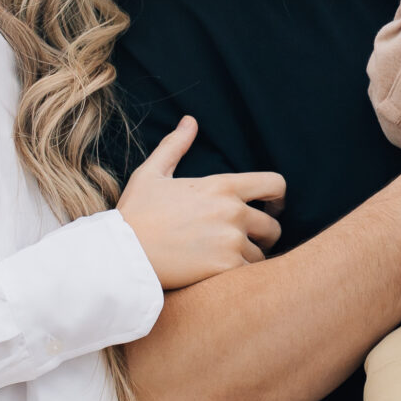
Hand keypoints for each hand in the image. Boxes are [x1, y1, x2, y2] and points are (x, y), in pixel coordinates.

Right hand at [117, 116, 285, 289]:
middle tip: (248, 242)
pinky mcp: (226, 269)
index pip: (275, 184)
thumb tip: (190, 121)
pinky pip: (250, 276)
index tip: (273, 208)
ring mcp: (231, 241)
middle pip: (273, 226)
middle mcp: (233, 212)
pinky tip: (224, 278)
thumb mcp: (151, 174)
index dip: (278, 198)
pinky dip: (241, 279)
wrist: (121, 254)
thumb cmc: (135, 214)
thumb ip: (175, 146)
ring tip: (226, 262)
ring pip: (261, 255)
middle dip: (263, 235)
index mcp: (221, 186)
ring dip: (248, 260)